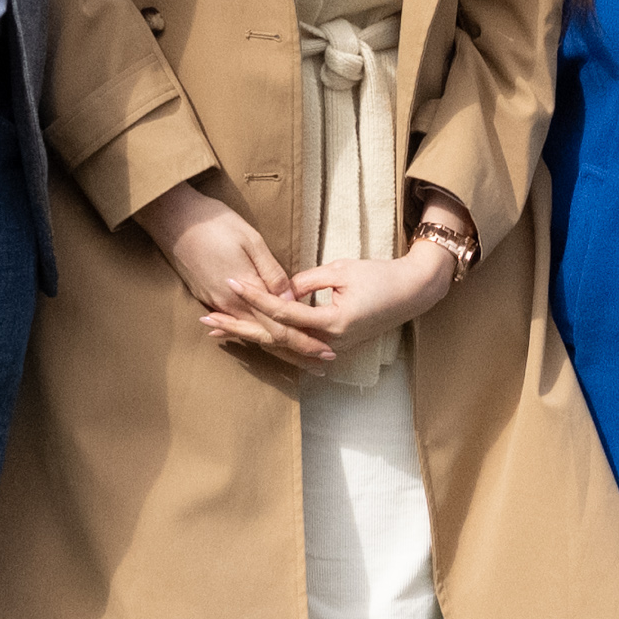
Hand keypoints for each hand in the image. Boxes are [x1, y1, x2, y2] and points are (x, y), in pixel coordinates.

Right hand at [138, 182, 311, 365]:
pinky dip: (253, 334)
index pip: (279, 328)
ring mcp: (215, 303)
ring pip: (251, 333)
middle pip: (267, 338)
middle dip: (296, 353)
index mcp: (244, 293)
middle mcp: (229, 305)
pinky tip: (263, 341)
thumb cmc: (216, 223)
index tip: (327, 353)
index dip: (304, 342)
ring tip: (301, 358)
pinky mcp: (207, 297)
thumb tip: (290, 300)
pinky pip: (234, 323)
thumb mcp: (251, 241)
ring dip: (277, 347)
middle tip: (322, 364)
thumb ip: (272, 273)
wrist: (173, 218)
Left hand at [206, 244, 456, 374]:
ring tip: (217, 330)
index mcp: (332, 323)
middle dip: (238, 327)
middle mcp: (328, 343)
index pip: (283, 312)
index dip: (255, 297)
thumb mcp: (341, 270)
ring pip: (281, 345)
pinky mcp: (331, 347)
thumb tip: (278, 289)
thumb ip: (306, 281)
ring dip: (248, 336)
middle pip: (274, 338)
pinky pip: (294, 346)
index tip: (232, 282)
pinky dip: (269, 340)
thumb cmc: (380, 276)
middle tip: (207, 319)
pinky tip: (248, 335)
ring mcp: (330, 349)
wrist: (412, 294)